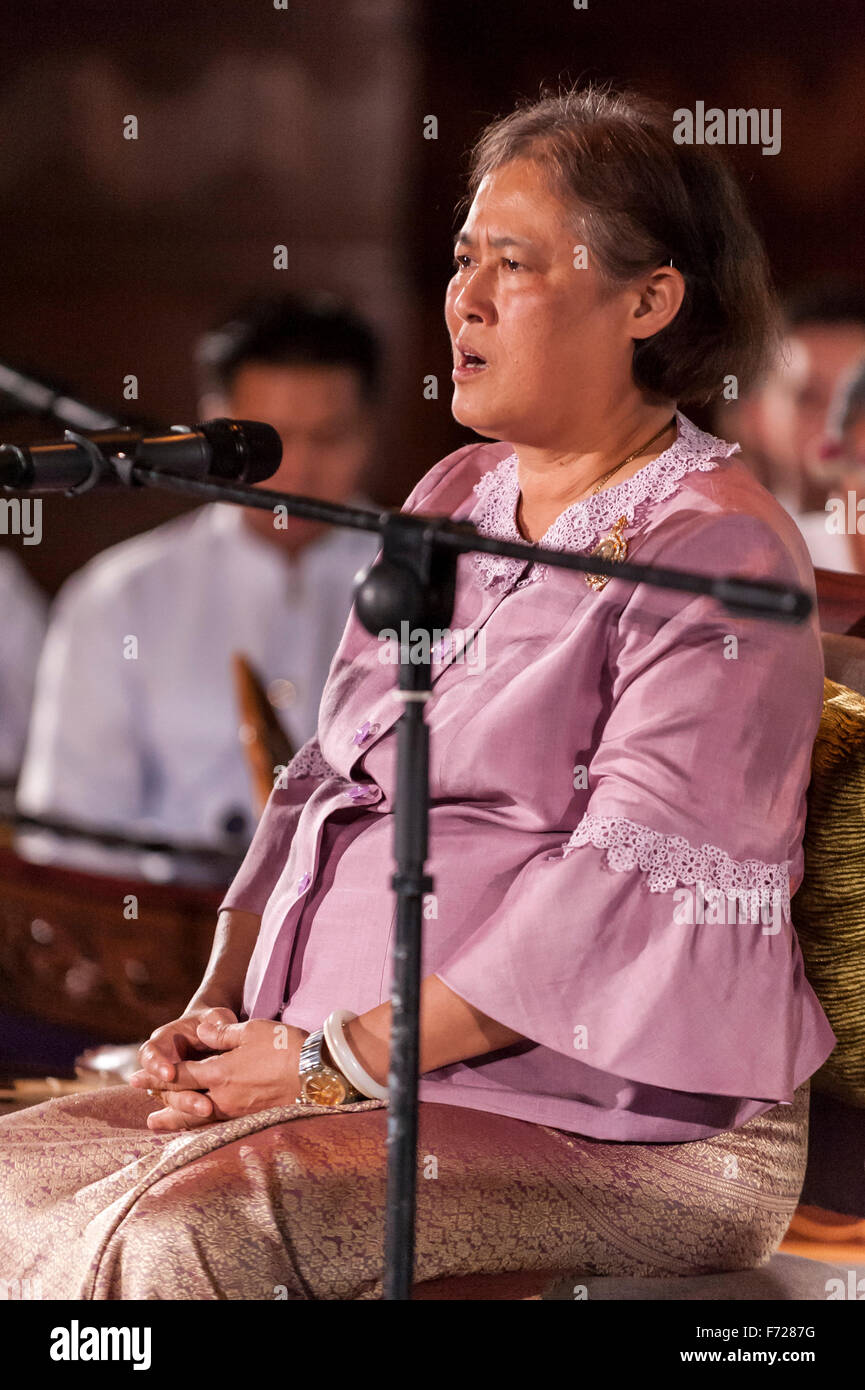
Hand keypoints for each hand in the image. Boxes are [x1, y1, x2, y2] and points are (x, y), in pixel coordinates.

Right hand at [130, 1004, 238, 1129]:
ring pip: (172, 1102)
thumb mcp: (215, 1015)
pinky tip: (209, 1121)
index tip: (169, 1074)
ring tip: (208, 1111)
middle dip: (180, 1096)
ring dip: (188, 1109)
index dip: (156, 1065)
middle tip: (200, 1104)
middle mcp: (162, 1065)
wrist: (213, 1031)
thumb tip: (212, 1028)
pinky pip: (184, 1111)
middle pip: (160, 1086)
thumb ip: (215, 1021)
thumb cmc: (212, 1020)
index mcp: (163, 1041)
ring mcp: (170, 1084)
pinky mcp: (184, 1096)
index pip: (150, 1053)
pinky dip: (194, 1117)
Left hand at [132, 1015, 306, 1131]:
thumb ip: (221, 1034)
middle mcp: (223, 1097)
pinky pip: (219, 1125)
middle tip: (144, 1113)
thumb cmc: (285, 1047)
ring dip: (178, 1121)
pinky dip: (202, 1127)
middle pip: (184, 1103)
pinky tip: (199, 1128)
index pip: (181, 1075)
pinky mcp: (253, 1119)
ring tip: (159, 1125)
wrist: (317, 1074)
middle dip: (163, 1105)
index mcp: (219, 1072)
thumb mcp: (251, 1030)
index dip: (156, 1076)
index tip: (135, 1079)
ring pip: (200, 1119)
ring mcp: (238, 1112)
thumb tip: (199, 1034)